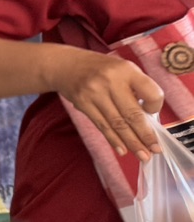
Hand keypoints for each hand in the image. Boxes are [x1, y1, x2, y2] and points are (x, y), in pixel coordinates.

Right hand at [47, 46, 163, 154]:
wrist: (66, 65)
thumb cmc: (101, 69)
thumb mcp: (123, 69)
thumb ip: (137, 88)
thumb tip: (149, 118)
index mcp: (126, 71)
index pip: (150, 93)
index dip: (155, 107)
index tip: (154, 114)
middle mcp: (110, 81)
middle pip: (132, 114)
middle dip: (145, 135)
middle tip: (155, 150)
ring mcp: (94, 94)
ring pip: (117, 124)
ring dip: (132, 142)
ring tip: (143, 156)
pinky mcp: (83, 104)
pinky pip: (102, 125)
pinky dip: (113, 139)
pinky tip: (123, 150)